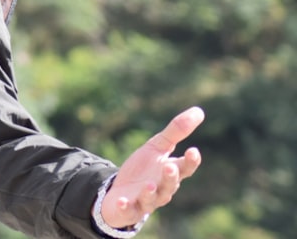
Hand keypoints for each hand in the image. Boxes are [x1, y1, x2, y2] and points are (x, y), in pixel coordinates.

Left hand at [100, 106, 203, 228]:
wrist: (121, 191)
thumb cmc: (144, 169)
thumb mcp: (157, 147)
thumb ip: (176, 131)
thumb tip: (199, 110)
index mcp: (170, 173)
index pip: (185, 168)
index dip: (190, 162)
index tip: (193, 151)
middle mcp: (162, 189)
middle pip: (169, 185)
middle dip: (170, 178)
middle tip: (169, 168)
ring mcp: (146, 201)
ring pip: (152, 199)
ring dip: (150, 193)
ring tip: (148, 185)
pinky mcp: (129, 209)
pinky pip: (128, 209)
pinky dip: (125, 206)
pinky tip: (121, 201)